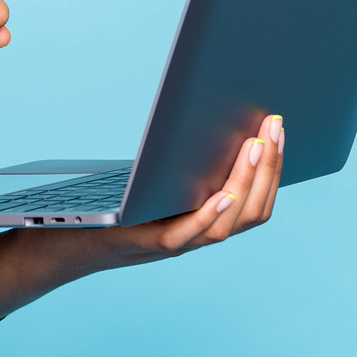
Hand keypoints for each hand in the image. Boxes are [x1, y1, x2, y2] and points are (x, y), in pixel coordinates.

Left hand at [91, 112, 284, 260]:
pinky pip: (186, 234)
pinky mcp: (147, 241)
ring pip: (225, 225)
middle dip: (267, 168)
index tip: (279, 130)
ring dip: (244, 185)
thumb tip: (219, 114)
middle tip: (272, 128)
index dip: (274, 169)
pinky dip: (208, 216)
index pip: (258, 204)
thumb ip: (191, 159)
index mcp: (209, 219)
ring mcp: (176, 242)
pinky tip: (222, 193)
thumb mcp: (163, 175)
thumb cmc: (121, 202)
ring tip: (254, 150)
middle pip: (251, 212)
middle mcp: (199, 235)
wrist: (76, 238)